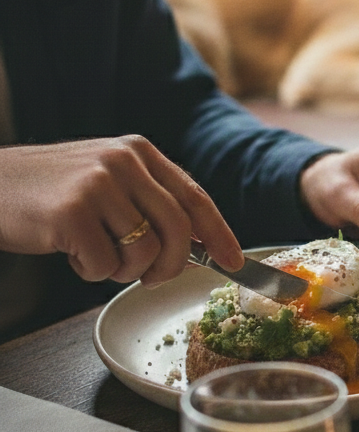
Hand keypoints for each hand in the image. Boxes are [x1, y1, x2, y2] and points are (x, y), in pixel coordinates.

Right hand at [0, 136, 243, 285]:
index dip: (219, 233)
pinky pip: (106, 264)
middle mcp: (124, 162)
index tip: (235, 261)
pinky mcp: (71, 212)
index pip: (194, 197)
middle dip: (173, 265)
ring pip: (145, 251)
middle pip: (178, 230)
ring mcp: (98, 184)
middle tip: (154, 279)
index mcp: (139, 152)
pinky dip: (93, 271)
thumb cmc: (51, 192)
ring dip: (126, 271)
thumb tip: (198, 242)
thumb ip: (150, 200)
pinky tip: (72, 254)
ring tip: (99, 257)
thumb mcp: (107, 180)